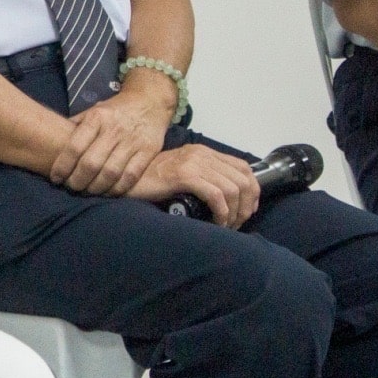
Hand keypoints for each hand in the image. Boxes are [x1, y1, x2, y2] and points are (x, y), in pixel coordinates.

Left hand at [49, 87, 173, 194]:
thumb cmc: (115, 110)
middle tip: (71, 188)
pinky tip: (108, 192)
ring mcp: (133, 141)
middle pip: (91, 163)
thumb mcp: (93, 111)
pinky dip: (118, 188)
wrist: (150, 100)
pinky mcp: (149, 150)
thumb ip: (76, 127)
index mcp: (97, 118)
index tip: (56, 178)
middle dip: (77, 181)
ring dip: (96, 188)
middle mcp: (114, 129)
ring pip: (111, 173)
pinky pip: (131, 176)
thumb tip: (54, 143)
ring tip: (87, 192)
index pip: (74, 147)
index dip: (62, 166)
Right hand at [125, 144, 260, 227]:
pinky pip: (216, 195)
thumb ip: (202, 176)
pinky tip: (217, 222)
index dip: (252, 190)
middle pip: (242, 180)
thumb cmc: (150, 180)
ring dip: (235, 212)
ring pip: (232, 189)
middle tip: (237, 223)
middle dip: (246, 206)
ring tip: (226, 226)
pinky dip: (222, 212)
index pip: (243, 168)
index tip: (247, 209)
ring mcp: (193, 163)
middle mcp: (202, 154)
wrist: (124, 178)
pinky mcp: (184, 175)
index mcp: (204, 152)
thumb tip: (226, 197)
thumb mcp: (181, 172)